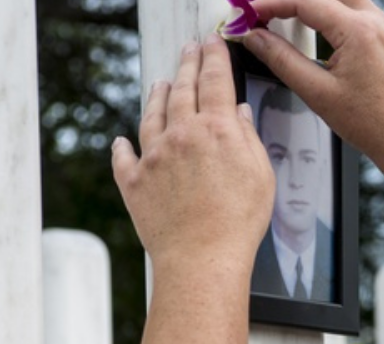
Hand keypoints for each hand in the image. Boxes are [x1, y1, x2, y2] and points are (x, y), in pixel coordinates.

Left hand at [112, 35, 274, 271]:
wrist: (202, 258)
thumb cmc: (238, 223)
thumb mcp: (261, 175)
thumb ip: (248, 139)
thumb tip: (238, 115)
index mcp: (217, 131)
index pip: (216, 82)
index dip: (215, 58)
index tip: (213, 44)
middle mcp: (181, 136)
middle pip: (182, 89)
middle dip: (187, 65)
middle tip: (189, 50)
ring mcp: (153, 157)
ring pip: (151, 115)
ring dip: (156, 95)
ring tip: (159, 82)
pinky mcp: (134, 181)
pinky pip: (124, 156)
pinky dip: (123, 145)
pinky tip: (122, 139)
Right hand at [244, 0, 383, 170]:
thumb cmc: (377, 124)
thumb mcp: (318, 93)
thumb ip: (281, 60)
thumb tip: (257, 39)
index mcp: (358, 31)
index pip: (304, 0)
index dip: (270, 4)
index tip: (249, 13)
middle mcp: (376, 22)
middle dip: (290, 0)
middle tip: (264, 14)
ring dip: (312, 4)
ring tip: (285, 20)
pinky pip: (357, 11)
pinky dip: (332, 13)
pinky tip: (317, 32)